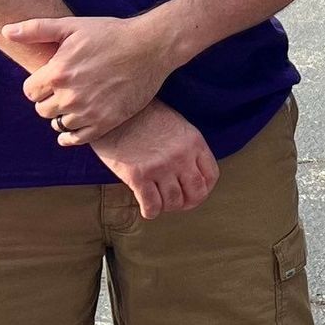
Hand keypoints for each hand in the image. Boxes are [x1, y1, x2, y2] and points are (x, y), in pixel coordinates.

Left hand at [5, 11, 174, 144]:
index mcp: (57, 72)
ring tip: (74, 104)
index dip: (38, 85)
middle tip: (63, 91)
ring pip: (59, 125)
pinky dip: (70, 136)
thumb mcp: (71, 26)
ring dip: (62, 115)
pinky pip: (76, 139)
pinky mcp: (105, 123)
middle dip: (49, 100)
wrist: (150, 47)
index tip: (49, 80)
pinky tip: (73, 128)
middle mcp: (69, 96)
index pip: (30, 91)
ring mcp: (88, 112)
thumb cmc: (110, 33)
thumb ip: (35, 29)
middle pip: (42, 110)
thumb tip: (6, 31)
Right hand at [89, 100, 218, 218]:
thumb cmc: (143, 117)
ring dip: (167, 207)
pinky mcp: (138, 176)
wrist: (114, 113)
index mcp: (193, 142)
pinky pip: (152, 205)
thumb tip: (190, 175)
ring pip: (174, 202)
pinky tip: (147, 208)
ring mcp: (160, 167)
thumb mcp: (176, 125)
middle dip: (188, 203)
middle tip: (177, 203)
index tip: (193, 192)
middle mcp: (181, 156)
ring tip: (159, 201)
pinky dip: (151, 211)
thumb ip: (187, 148)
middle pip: (196, 193)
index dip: (204, 189)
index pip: (211, 175)